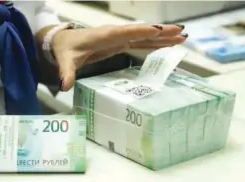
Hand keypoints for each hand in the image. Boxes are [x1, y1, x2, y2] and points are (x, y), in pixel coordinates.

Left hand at [51, 24, 186, 90]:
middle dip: (161, 32)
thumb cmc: (65, 49)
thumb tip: (66, 86)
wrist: (62, 42)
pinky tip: (166, 44)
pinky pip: (140, 42)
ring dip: (162, 37)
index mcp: (104, 36)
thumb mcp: (65, 61)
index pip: (125, 33)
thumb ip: (67, 72)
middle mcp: (115, 34)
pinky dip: (153, 42)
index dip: (142, 32)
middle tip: (182, 33)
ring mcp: (118, 38)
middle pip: (141, 32)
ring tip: (182, 37)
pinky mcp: (119, 43)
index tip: (159, 31)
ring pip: (143, 36)